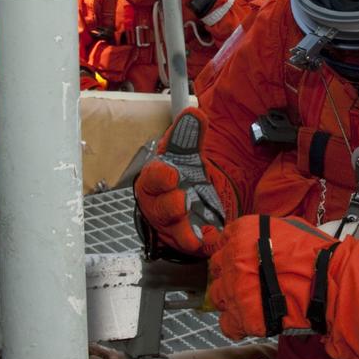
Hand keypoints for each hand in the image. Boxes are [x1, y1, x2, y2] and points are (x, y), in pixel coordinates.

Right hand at [134, 108, 234, 259]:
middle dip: (169, 206)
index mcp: (155, 181)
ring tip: (193, 229)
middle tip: (181, 200)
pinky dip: (199, 243)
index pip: (152, 178)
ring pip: (172, 230)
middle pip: (159, 208)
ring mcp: (172, 225)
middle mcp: (160, 205)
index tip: (171, 173)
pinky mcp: (187, 240)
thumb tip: (194, 113)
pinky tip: (207, 242)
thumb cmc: (182, 176)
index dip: (160, 177)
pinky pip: (191, 245)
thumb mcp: (187, 154)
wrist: (195, 202)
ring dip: (182, 229)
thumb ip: (190, 135)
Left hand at [208, 215, 334, 339]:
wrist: (329, 282)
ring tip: (251, 300)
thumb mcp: (289, 227)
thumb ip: (265, 232)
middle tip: (246, 279)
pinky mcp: (240, 316)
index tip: (235, 258)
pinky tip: (251, 319)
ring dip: (231, 298)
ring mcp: (233, 288)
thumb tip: (257, 238)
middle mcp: (232, 258)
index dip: (230, 251)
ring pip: (217, 296)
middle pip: (216, 268)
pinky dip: (237, 324)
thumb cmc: (315, 254)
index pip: (220, 240)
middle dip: (228, 274)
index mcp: (242, 233)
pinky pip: (226, 323)